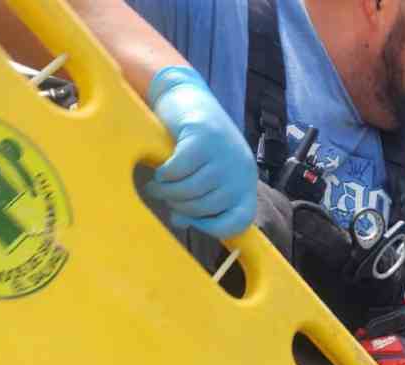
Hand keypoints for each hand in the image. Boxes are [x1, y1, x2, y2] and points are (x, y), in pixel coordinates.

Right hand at [145, 66, 256, 239]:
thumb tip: (181, 221)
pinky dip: (164, 174)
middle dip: (180, 205)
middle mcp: (241, 169)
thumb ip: (198, 200)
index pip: (239, 221)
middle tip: (165, 193)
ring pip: (190, 191)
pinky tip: (160, 168)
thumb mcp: (203, 175)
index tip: (189, 219)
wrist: (186, 96)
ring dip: (167, 191)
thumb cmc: (195, 144)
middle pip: (207, 208)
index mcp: (246, 183)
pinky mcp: (204, 138)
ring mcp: (224, 153)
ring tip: (158, 183)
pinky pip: (179, 171)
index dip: (213, 228)